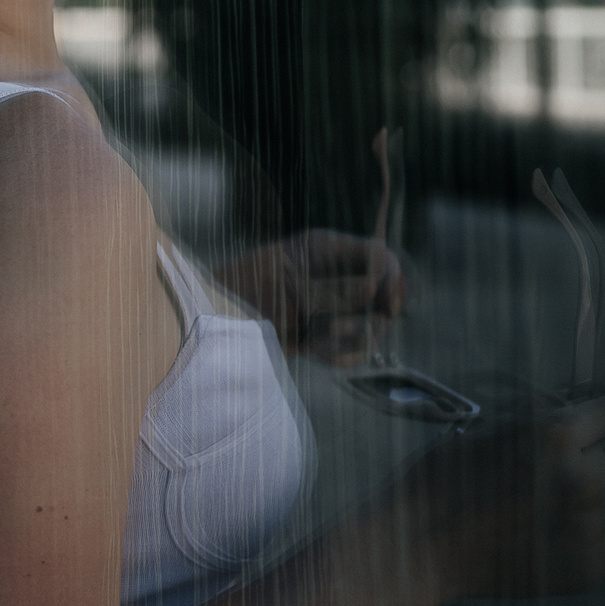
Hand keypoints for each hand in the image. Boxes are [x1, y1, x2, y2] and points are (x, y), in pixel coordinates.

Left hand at [216, 230, 406, 364]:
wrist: (213, 321)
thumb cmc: (246, 291)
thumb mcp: (291, 286)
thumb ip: (338, 288)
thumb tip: (377, 283)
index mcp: (326, 250)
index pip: (381, 257)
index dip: (391, 278)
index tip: (386, 304)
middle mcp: (333, 275)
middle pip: (386, 296)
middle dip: (374, 314)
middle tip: (349, 325)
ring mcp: (330, 306)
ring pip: (373, 326)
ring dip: (353, 335)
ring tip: (317, 338)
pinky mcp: (321, 335)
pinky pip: (352, 351)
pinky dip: (341, 355)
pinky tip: (316, 352)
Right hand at [400, 395, 604, 600]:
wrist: (417, 549)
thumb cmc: (441, 480)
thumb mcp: (484, 426)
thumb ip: (538, 412)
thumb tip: (580, 398)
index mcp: (559, 436)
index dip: (591, 417)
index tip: (580, 426)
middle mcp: (586, 481)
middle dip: (589, 457)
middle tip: (545, 471)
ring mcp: (594, 529)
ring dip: (579, 500)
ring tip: (528, 511)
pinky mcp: (595, 567)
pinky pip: (600, 539)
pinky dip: (576, 537)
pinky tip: (536, 538)